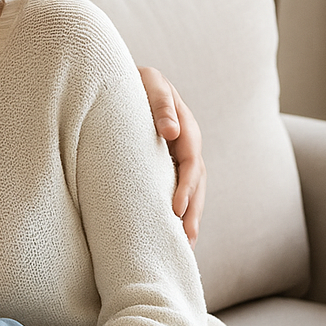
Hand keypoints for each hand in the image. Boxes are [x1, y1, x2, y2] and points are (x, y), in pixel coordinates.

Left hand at [139, 66, 206, 245]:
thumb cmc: (137, 82)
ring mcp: (180, 155)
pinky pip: (179, 189)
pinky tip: (175, 233)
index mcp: (185, 128)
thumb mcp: (151, 85)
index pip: (190, 163)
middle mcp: (187, 144)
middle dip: (192, 211)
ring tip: (185, 245)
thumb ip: (161, 105)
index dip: (185, 188)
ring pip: (192, 190)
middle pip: (196, 183)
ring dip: (190, 216)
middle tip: (185, 239)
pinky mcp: (169, 163)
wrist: (129, 80)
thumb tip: (171, 131)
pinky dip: (181, 210)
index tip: (175, 210)